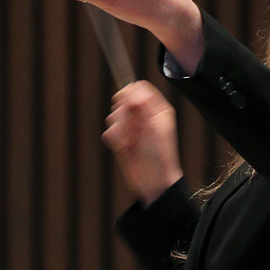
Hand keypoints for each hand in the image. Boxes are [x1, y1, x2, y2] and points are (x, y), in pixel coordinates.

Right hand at [103, 81, 182, 206]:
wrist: (152, 181)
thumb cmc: (160, 155)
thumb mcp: (155, 126)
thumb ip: (142, 105)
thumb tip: (130, 89)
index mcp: (156, 108)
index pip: (139, 88)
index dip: (131, 95)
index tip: (131, 106)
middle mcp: (143, 115)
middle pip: (122, 100)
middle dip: (125, 115)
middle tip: (136, 129)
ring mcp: (131, 127)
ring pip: (113, 115)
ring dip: (121, 130)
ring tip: (132, 142)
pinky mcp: (120, 139)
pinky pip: (109, 131)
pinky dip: (115, 140)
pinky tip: (126, 148)